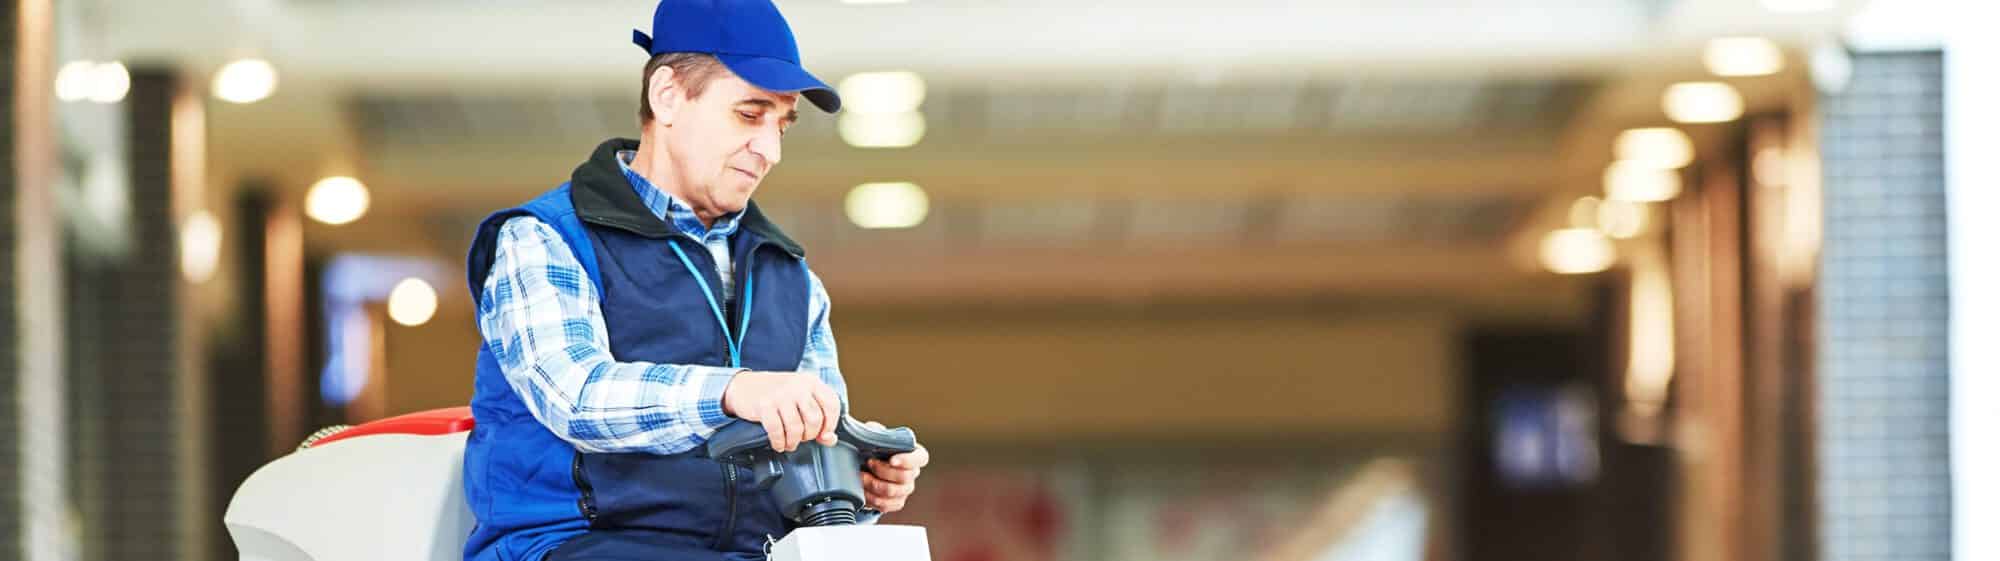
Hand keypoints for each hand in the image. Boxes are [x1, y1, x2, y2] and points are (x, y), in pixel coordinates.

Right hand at [721, 371, 841, 451]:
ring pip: (796, 428)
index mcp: (811, 382)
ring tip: (789, 443)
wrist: (744, 386)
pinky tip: (778, 443)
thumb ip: (819, 417)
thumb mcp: (801, 400)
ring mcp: (781, 394)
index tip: (824, 434)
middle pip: (815, 419)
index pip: (832, 404)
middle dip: (809, 435)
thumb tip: (829, 439)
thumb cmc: (776, 394)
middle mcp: (798, 386)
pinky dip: (779, 442)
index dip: (831, 424)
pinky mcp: (765, 405)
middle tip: (802, 437)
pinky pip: (777, 431)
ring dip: (793, 442)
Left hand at [861, 421, 928, 512]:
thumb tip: (871, 430)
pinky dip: (871, 498)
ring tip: (860, 476)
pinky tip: (862, 490)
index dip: (908, 460)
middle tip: (868, 463)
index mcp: (914, 454)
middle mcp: (912, 473)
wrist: (866, 466)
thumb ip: (875, 431)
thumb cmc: (874, 448)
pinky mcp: (896, 502)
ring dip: (873, 484)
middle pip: (904, 477)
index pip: (921, 458)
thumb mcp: (875, 435)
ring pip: (893, 492)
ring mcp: (905, 489)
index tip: (892, 460)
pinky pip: (886, 505)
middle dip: (883, 471)